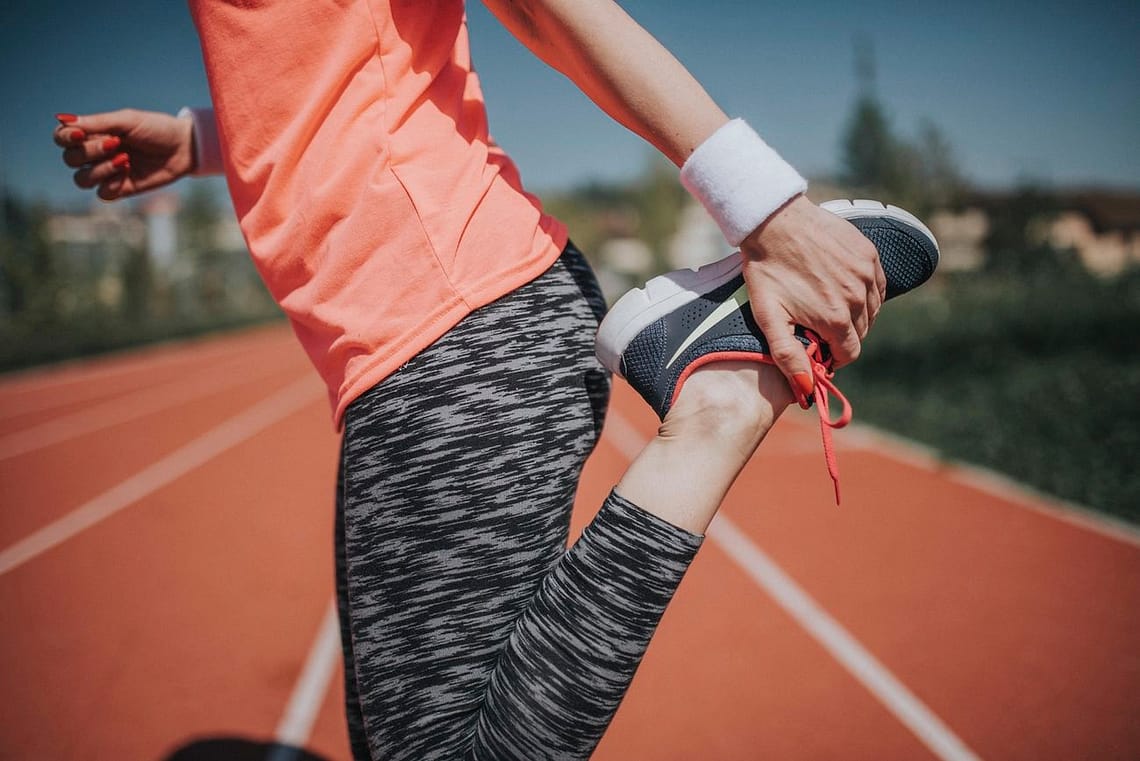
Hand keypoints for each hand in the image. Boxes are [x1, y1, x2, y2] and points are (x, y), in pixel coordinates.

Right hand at [53, 109, 194, 200]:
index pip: (62, 138)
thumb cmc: (156, 129)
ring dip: (99, 170)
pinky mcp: (121, 189)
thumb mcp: (127, 121)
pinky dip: (112, 184)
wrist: (184, 148)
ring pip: (82, 179)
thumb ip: (96, 123)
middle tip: (115, 143)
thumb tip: (62, 119)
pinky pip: (102, 193)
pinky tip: (128, 172)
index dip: (65, 138)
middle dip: (89, 152)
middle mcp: (96, 154)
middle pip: (70, 159)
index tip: (80, 134)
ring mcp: (108, 173)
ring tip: (124, 159)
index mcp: (93, 134)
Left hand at [740, 194, 885, 395]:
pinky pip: (877, 285)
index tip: (820, 348)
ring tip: (828, 304)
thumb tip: (807, 387)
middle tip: (820, 324)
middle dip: (842, 335)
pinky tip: (842, 287)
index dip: (834, 356)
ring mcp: (866, 275)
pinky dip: (865, 292)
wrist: (774, 221)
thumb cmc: (767, 270)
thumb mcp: (769, 317)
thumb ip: (787, 355)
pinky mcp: (869, 255)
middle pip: (861, 332)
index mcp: (835, 319)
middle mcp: (858, 298)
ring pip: (872, 310)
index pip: (850, 353)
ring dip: (855, 314)